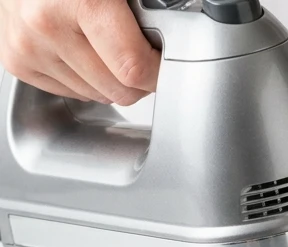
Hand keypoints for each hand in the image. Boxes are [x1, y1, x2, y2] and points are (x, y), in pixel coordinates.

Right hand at [0, 0, 158, 104]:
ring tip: (109, 49)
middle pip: (117, 89)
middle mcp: (47, 26)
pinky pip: (69, 92)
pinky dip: (85, 80)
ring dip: (111, 81)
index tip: (165, 65)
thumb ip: (142, 9)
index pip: (134, 67)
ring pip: (95, 96)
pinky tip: (84, 53)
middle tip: (143, 58)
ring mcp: (28, 47)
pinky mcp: (16, 61)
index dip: (159, 72)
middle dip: (139, 81)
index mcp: (81, 2)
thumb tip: (171, 36)